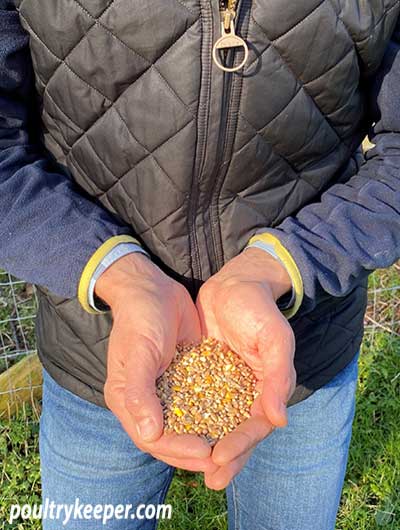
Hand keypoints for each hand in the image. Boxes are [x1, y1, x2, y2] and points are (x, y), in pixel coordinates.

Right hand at [96, 253, 217, 472]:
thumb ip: (139, 393)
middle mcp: (147, 401)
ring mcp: (167, 390)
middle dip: (196, 452)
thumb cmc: (139, 319)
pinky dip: (215, 412)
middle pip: (172, 438)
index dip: (178, 451)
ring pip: (188, 423)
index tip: (206, 454)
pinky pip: (199, 401)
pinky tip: (236, 419)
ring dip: (208, 437)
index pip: (153, 438)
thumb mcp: (138, 354)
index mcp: (129, 401)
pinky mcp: (185, 376)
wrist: (152, 289)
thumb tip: (149, 434)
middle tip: (225, 461)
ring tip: (234, 448)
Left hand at [196, 247, 296, 487]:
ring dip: (205, 445)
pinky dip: (190, 418)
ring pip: (216, 423)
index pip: (255, 426)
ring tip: (191, 467)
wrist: (237, 284)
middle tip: (209, 481)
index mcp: (268, 389)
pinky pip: (199, 401)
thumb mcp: (274, 339)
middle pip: (236, 433)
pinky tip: (173, 431)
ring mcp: (227, 385)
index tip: (219, 459)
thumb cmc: (260, 309)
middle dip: (224, 458)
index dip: (239, 445)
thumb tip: (279, 420)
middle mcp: (248, 392)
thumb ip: (277, 377)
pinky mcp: (208, 374)